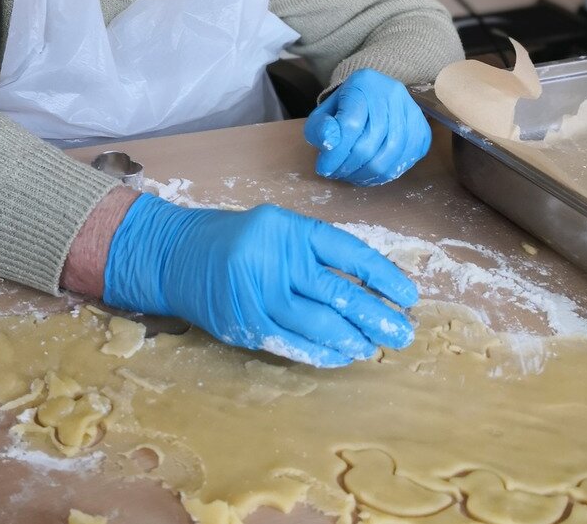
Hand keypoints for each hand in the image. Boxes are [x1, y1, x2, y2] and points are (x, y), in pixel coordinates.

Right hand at [103, 193, 417, 366]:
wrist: (178, 255)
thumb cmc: (239, 239)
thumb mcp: (279, 229)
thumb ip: (316, 253)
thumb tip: (369, 288)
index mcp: (291, 230)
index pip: (348, 253)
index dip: (382, 276)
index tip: (408, 296)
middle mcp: (277, 260)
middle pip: (338, 294)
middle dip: (376, 316)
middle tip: (403, 333)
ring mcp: (260, 294)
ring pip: (318, 324)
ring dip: (352, 340)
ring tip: (376, 347)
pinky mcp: (246, 323)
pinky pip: (293, 343)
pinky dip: (321, 353)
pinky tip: (342, 356)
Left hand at [304, 68, 430, 184]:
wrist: (374, 97)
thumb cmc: (346, 107)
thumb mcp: (324, 113)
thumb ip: (320, 128)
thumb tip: (330, 143)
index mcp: (363, 84)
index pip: (350, 125)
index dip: (336, 153)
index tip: (324, 168)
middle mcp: (392, 94)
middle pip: (371, 142)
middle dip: (350, 166)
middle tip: (337, 174)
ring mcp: (412, 110)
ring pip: (391, 153)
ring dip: (368, 173)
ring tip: (353, 176)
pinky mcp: (423, 128)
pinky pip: (408, 157)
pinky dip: (388, 172)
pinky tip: (372, 173)